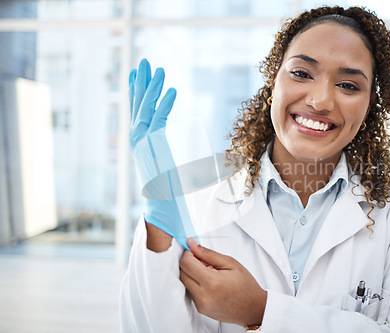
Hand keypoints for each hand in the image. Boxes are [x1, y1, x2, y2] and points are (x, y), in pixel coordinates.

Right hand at [129, 58, 191, 249]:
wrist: (161, 217)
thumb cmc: (166, 201)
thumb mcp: (167, 175)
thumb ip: (167, 163)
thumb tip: (176, 159)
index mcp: (142, 147)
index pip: (140, 115)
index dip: (139, 95)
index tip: (139, 77)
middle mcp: (139, 143)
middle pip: (139, 108)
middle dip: (142, 85)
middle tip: (145, 64)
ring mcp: (143, 146)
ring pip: (146, 110)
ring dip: (152, 88)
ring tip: (156, 68)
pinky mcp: (153, 150)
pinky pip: (158, 121)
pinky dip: (163, 104)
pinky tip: (170, 90)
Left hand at [179, 238, 266, 326]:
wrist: (253, 308)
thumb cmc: (246, 286)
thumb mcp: (230, 263)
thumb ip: (208, 254)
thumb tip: (192, 244)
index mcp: (212, 283)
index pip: (186, 264)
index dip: (188, 254)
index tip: (195, 250)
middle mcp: (203, 296)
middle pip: (181, 273)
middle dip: (188, 263)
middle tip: (202, 260)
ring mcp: (200, 305)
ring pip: (184, 283)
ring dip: (191, 274)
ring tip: (209, 272)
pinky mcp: (200, 309)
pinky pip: (190, 292)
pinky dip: (195, 283)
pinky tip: (209, 282)